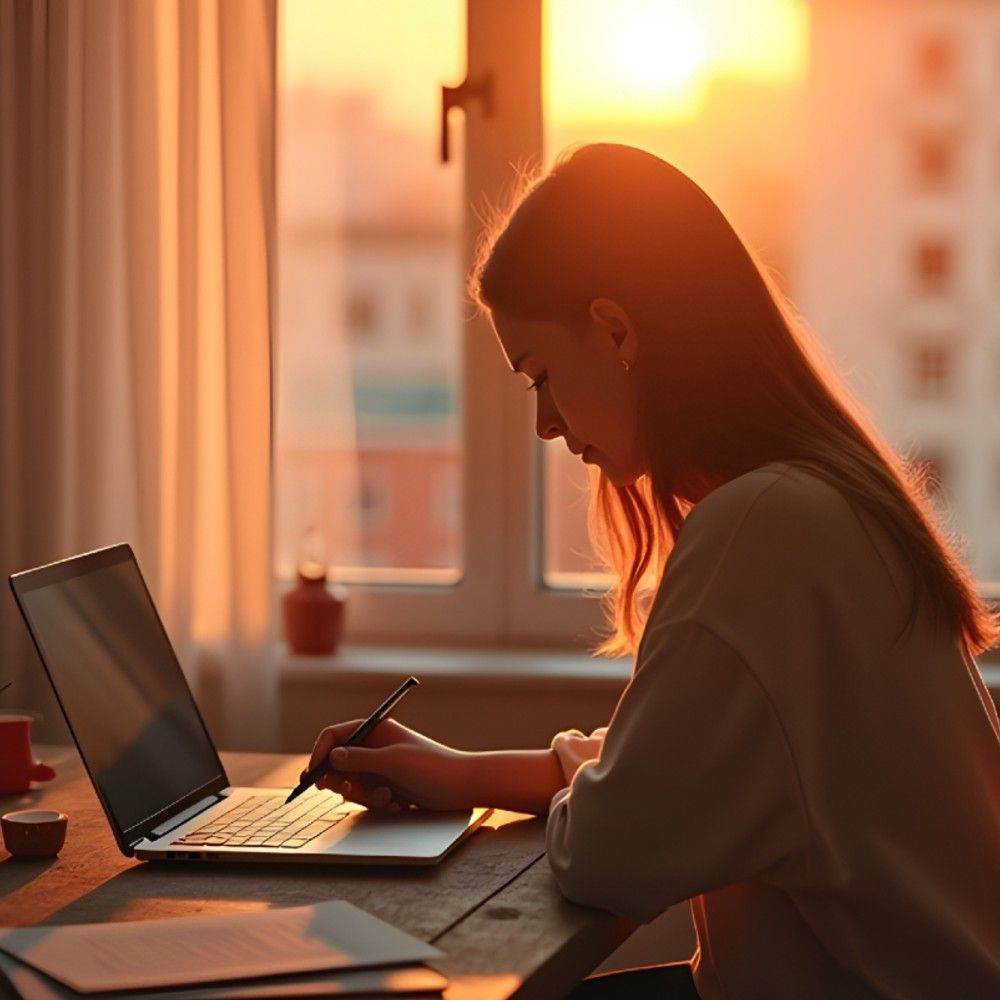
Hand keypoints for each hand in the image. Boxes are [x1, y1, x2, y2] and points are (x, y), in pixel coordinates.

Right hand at [304, 718, 471, 812]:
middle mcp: (375, 746)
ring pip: (352, 784)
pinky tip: (398, 803)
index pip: (335, 736)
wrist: (462, 786)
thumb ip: (360, 760)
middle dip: (343, 782)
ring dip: (365, 796)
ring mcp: (380, 767)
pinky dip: (378, 803)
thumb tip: (331, 757)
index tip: (313, 776)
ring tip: (388, 798)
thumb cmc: (432, 767)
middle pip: (338, 763)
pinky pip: (367, 797)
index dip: (320, 754)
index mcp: (375, 729)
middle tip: (352, 793)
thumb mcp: (393, 762)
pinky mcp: (387, 785)